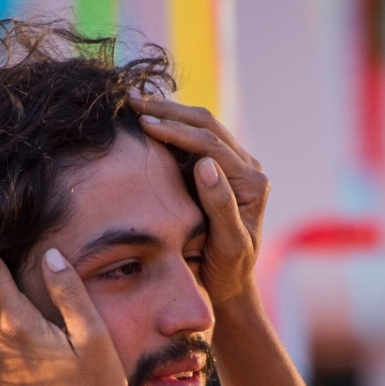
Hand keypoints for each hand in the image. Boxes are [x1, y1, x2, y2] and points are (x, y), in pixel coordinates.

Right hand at [129, 95, 267, 304]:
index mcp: (252, 184)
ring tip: (135, 104)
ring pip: (203, 126)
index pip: (210, 145)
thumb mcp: (227, 244)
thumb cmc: (227, 271)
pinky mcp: (222, 170)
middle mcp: (248, 169)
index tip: (144, 123)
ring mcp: (236, 167)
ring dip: (170, 113)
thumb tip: (205, 165)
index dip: (176, 131)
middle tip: (132, 101)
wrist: (232, 285)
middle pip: (208, 126)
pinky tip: (147, 119)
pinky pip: (198, 138)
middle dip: (170, 111)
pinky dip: (173, 126)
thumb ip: (220, 205)